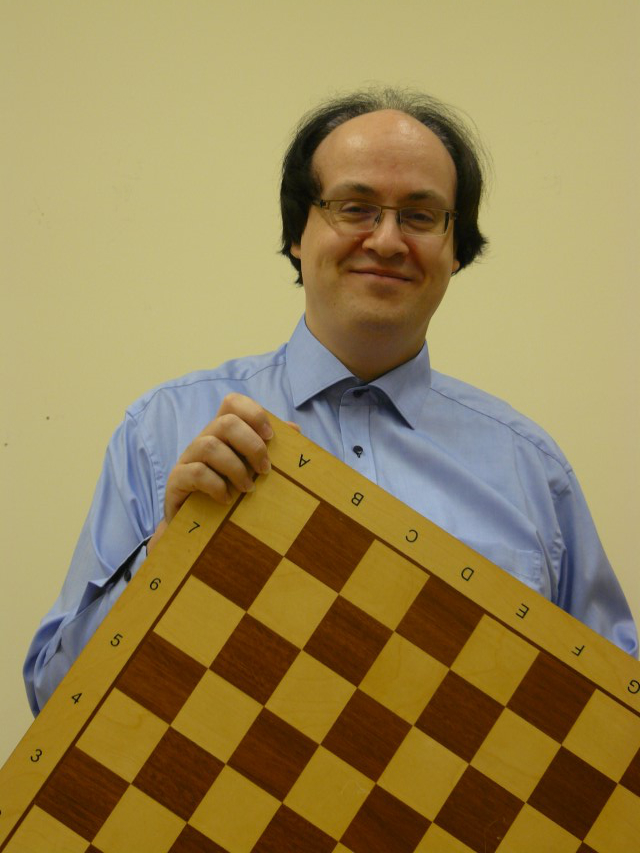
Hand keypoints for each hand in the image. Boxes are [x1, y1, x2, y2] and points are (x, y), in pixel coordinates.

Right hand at [148, 393, 285, 551]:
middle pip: (226, 422)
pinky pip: (196, 472)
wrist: (198, 527)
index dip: (254, 413)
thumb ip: (270, 449)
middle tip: (265, 470)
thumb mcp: (252, 469)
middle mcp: (203, 439)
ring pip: (209, 446)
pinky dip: (217, 486)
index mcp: (222, 432)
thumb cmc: (230, 492)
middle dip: (251, 445)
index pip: (232, 403)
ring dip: (236, 468)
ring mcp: (188, 458)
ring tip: (248, 489)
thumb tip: (294, 429)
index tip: (271, 437)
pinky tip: (227, 499)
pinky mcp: (177, 480)